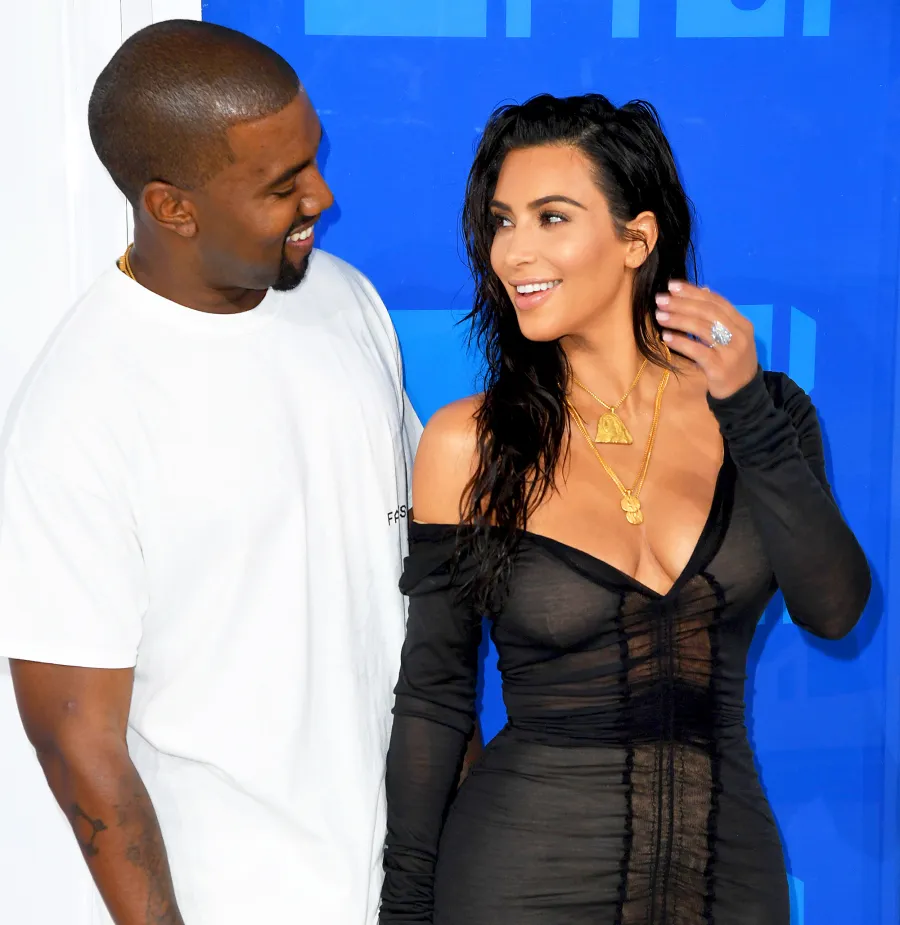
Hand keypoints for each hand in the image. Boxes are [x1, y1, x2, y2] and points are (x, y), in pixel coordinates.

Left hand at [654, 281, 757, 399]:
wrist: (742, 392)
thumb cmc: (731, 360)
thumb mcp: (730, 335)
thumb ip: (718, 314)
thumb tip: (702, 289)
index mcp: (742, 323)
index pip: (716, 301)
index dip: (693, 292)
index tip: (672, 286)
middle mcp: (739, 335)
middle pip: (708, 312)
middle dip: (682, 303)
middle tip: (661, 299)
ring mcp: (730, 352)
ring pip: (702, 329)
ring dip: (678, 320)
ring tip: (660, 315)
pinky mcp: (719, 368)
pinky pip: (697, 351)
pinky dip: (681, 342)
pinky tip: (666, 337)